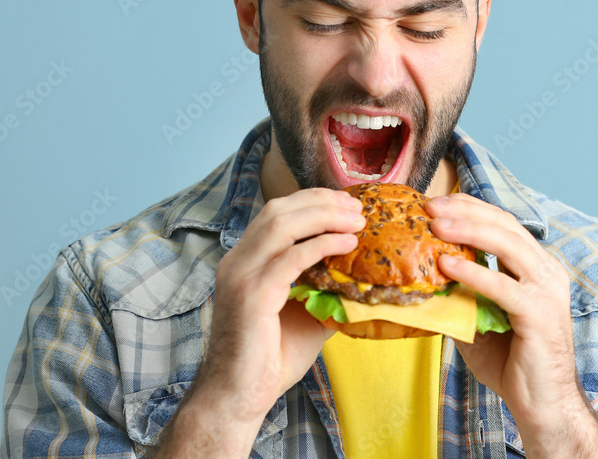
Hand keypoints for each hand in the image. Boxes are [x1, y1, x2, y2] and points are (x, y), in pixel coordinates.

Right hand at [155, 188, 363, 455]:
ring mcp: (241, 276)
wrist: (237, 397)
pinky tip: (347, 244)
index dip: (311, 201)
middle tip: (356, 206)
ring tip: (356, 219)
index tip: (345, 202)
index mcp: (243, 261)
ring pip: (282, 225)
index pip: (275, 213)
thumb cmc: (269, 360)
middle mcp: (237, 262)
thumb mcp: (304, 315)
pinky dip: (322, 244)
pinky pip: (291, 257)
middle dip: (321, 202)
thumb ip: (323, 291)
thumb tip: (360, 277)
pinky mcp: (253, 295)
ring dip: (324, 216)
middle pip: (278, 210)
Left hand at [427, 194, 597, 446]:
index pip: (503, 224)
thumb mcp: (480, 320)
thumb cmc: (512, 364)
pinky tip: (448, 266)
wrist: (542, 404)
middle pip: (505, 225)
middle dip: (465, 211)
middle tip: (431, 206)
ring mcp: (547, 290)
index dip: (470, 208)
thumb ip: (462, 294)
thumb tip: (423, 275)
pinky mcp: (539, 312)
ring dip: (468, 231)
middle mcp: (547, 271)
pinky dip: (474, 272)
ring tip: (436, 225)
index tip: (437, 203)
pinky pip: (502, 285)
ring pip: (507, 245)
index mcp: (536, 268)